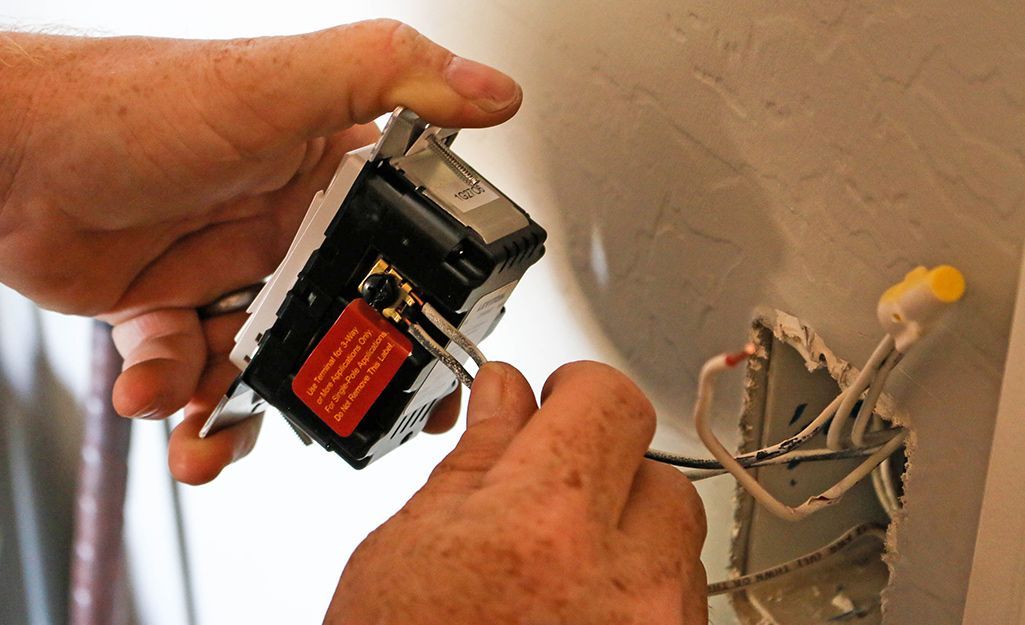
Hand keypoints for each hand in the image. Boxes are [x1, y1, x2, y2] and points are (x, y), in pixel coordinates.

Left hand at [0, 22, 520, 482]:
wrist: (5, 154)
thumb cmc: (133, 108)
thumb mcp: (281, 84)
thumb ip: (391, 76)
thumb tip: (493, 90)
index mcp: (322, 178)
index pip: (399, 246)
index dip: (421, 299)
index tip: (431, 348)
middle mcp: (280, 228)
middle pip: (335, 322)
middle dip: (338, 375)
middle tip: (339, 412)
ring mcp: (224, 272)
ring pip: (260, 365)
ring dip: (238, 410)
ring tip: (215, 431)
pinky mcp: (165, 309)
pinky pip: (185, 373)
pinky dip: (170, 392)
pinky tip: (153, 388)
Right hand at [327, 362, 707, 624]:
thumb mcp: (408, 551)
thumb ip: (475, 462)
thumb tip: (504, 398)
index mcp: (540, 526)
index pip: (606, 399)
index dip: (577, 388)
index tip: (560, 398)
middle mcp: (620, 582)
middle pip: (655, 468)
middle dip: (602, 468)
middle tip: (549, 494)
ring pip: (676, 536)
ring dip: (625, 533)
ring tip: (556, 572)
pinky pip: (678, 598)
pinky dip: (636, 590)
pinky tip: (576, 611)